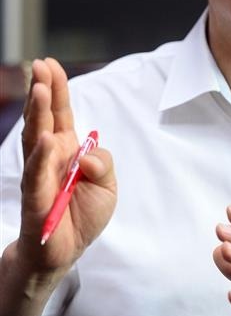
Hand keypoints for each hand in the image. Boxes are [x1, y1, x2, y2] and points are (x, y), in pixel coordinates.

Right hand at [16, 58, 116, 275]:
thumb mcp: (107, 185)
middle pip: (45, 118)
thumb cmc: (83, 216)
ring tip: (40, 89)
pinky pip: (38, 175)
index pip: (61, 113)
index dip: (57, 89)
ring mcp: (40, 175)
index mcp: (68, 150)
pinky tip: (46, 139)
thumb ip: (104, 163)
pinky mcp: (37, 198)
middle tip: (40, 65)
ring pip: (37, 139)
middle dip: (43, 91)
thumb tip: (89, 155)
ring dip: (38, 114)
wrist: (65, 252)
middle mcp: (50, 157)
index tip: (49, 64)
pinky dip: (42, 157)